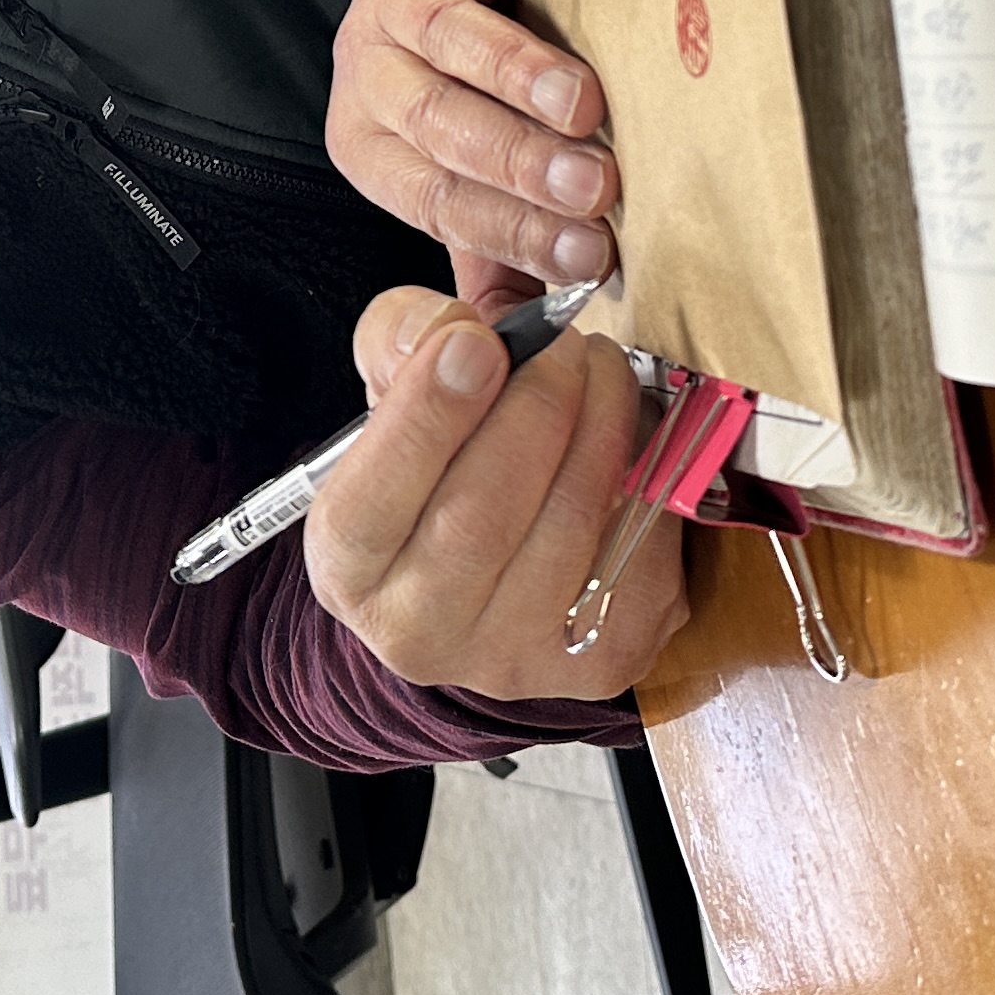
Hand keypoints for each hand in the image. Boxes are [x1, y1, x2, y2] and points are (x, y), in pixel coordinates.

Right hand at [306, 287, 686, 700]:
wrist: (503, 561)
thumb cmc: (442, 462)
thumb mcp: (393, 392)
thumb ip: (400, 340)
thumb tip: (457, 335)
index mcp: (348, 569)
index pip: (369, 505)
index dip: (427, 415)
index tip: (478, 341)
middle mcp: (419, 633)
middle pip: (480, 517)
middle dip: (537, 403)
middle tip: (565, 343)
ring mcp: (514, 658)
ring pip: (569, 527)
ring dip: (604, 424)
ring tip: (605, 372)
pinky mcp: (604, 660)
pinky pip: (640, 551)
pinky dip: (647, 475)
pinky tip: (634, 434)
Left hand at [328, 0, 615, 305]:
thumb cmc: (453, 66)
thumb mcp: (457, 157)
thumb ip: (487, 238)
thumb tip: (524, 337)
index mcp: (375, 148)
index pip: (440, 201)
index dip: (515, 232)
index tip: (592, 254)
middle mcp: (370, 75)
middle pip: (438, 126)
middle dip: (518, 163)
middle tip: (594, 186)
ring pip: (444, 38)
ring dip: (514, 72)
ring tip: (580, 102)